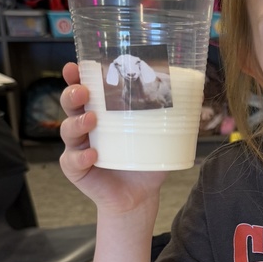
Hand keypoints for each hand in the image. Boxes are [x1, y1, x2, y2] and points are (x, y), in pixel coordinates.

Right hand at [59, 62, 166, 213]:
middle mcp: (85, 126)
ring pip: (67, 130)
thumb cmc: (146, 160)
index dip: (77, 76)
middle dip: (73, 94)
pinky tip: (93, 155)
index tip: (75, 66)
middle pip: (70, 104)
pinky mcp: (76, 169)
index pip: (85, 88)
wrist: (140, 194)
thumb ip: (169, 116)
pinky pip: (72, 161)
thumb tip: (195, 95)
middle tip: (84, 91)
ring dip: (77, 122)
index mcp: (101, 111)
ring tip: (92, 119)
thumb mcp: (158, 135)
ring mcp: (78, 147)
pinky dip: (81, 157)